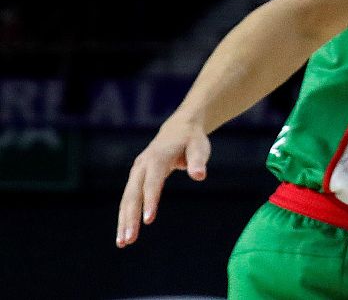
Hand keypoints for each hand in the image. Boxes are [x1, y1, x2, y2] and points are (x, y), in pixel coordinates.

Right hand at [116, 117, 210, 246]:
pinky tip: (125, 233)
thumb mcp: (199, 146)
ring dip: (123, 221)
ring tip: (123, 243)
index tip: (148, 220)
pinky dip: (125, 216)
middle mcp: (142, 165)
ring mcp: (136, 172)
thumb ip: (198, 161)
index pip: (152, 182)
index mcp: (157, 157)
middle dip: (130, 218)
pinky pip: (128, 199)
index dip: (150, 200)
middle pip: (133, 194)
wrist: (178, 128)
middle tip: (128, 240)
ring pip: (127, 199)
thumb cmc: (192, 140)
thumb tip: (200, 176)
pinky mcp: (136, 178)